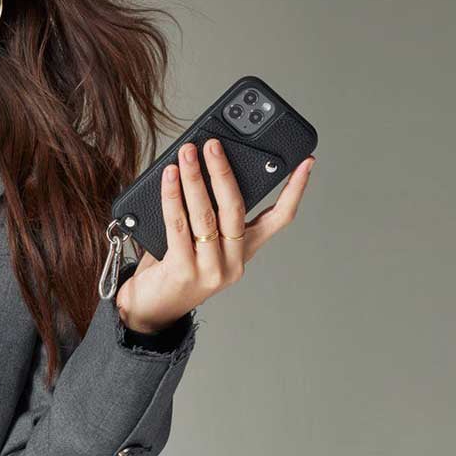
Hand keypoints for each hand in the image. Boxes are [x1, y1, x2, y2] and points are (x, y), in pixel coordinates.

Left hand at [116, 138, 315, 332]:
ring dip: (195, 178)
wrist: (149, 311)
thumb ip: (206, 216)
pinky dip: (173, 197)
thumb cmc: (172, 270)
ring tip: (187, 154)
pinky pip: (179, 225)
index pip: (279, 219)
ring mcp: (210, 269)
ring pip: (206, 214)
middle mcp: (232, 262)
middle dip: (224, 171)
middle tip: (213, 145)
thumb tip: (199, 168)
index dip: (295, 190)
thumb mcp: (198, 242)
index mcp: (243, 252)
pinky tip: (169, 178)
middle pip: (236, 208)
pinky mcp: (184, 272)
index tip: (306, 162)